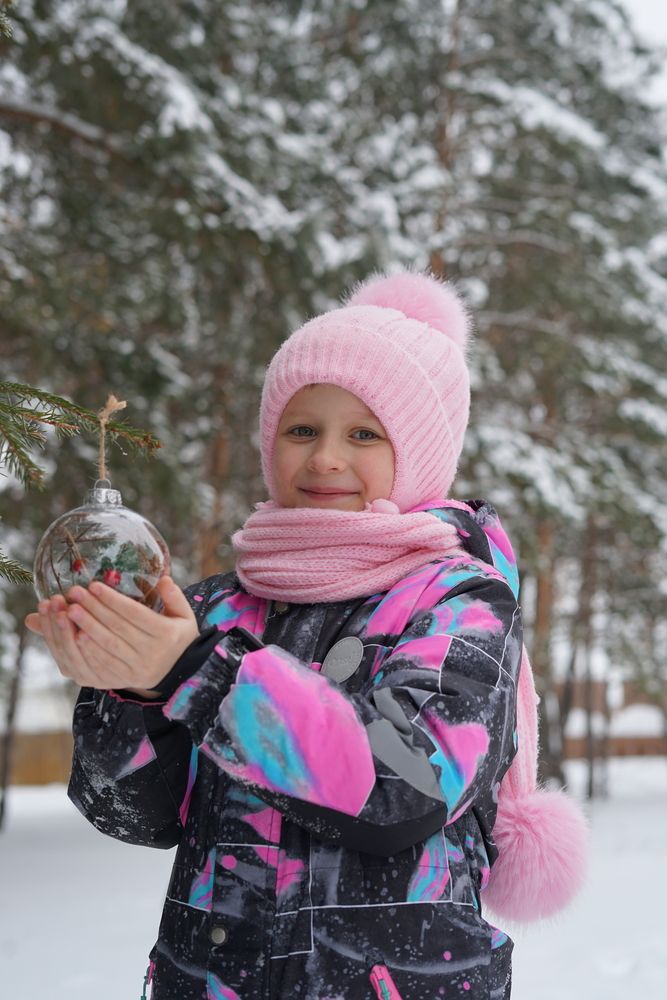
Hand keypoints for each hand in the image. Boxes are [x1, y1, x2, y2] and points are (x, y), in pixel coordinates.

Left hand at [24, 576, 198, 694]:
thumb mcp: (184, 616)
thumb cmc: (177, 637)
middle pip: (118, 628)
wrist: (179, 673)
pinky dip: (88, 651)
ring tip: (70, 611)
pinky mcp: (126, 679)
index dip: (113, 600)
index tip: (94, 585)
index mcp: (166, 634)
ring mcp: (138, 668)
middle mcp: (152, 652)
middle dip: (94, 609)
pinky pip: (103, 665)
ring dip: (87, 627)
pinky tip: (75, 636)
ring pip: (108, 646)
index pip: (135, 614)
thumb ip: (175, 597)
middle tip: (75, 593)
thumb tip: (163, 579)